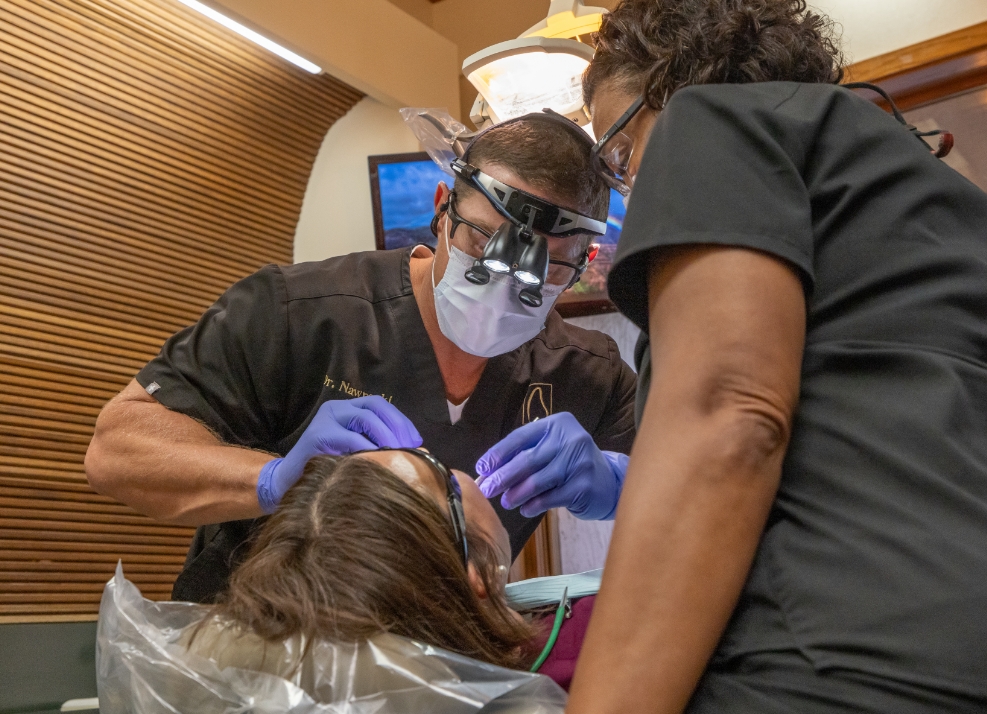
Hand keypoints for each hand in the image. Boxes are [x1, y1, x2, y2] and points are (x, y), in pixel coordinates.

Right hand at [257, 396, 421, 512]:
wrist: (289, 483)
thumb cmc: (329, 470)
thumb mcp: (355, 451)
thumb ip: (377, 444)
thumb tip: (416, 450)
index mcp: (346, 409)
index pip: (380, 405)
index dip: (401, 420)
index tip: (417, 441)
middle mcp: (335, 408)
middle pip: (375, 407)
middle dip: (397, 427)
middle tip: (410, 449)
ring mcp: (325, 420)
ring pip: (365, 419)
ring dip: (387, 437)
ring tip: (398, 455)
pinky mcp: (317, 435)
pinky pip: (350, 439)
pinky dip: (368, 449)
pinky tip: (378, 461)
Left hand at [475, 412, 627, 519]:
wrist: (609, 482)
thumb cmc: (571, 464)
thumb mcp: (552, 449)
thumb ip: (525, 454)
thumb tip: (488, 472)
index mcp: (557, 424)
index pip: (520, 437)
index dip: (498, 453)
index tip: (481, 468)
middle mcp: (570, 439)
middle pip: (527, 459)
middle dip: (502, 476)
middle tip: (486, 489)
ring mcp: (579, 462)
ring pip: (537, 480)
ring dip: (516, 493)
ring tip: (505, 501)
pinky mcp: (584, 486)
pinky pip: (550, 497)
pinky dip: (533, 505)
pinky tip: (525, 509)